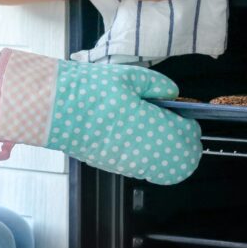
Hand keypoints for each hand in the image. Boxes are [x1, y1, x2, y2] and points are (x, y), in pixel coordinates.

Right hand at [0, 49, 201, 184]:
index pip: (190, 136)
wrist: (56, 109)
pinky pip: (144, 169)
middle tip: (171, 123)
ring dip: (167, 153)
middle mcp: (147, 152)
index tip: (177, 112)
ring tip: (153, 131)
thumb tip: (171, 94)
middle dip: (183, 143)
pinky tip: (134, 137)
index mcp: (155, 127)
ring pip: (166, 170)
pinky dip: (148, 158)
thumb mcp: (128, 77)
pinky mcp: (115, 167)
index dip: (187, 122)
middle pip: (185, 161)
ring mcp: (131, 163)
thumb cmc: (90, 89)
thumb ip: (156, 86)